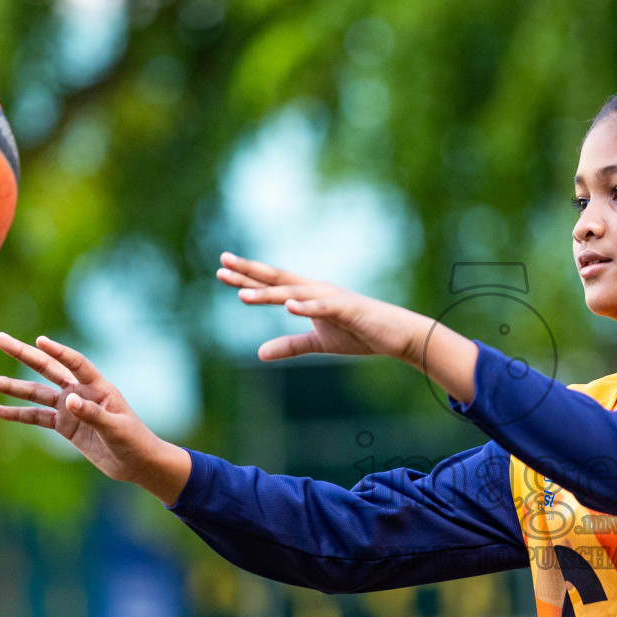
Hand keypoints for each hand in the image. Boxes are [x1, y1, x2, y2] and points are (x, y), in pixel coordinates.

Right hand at [0, 333, 191, 504]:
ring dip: (12, 386)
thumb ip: (93, 414)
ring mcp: (70, 408)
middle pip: (47, 369)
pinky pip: (36, 417)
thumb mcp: (116, 429)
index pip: (75, 363)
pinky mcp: (65, 426)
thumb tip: (68, 400)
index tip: (40, 341)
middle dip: (23, 354)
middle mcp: (81, 392)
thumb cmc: (134, 441)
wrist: (136, 463)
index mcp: (99, 387)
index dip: (59, 352)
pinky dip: (17, 414)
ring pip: (35, 393)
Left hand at [217, 254, 478, 399]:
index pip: (271, 283)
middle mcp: (315, 290)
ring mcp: (330, 298)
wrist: (395, 335)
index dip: (246, 277)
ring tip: (242, 295)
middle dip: (249, 272)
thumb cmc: (358, 333)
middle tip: (222, 263)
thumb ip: (289, 345)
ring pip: (294, 293)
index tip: (221, 269)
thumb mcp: (317, 343)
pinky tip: (289, 306)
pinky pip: (323, 308)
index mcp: (307, 295)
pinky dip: (306, 307)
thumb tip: (258, 354)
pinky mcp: (347, 309)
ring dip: (268, 294)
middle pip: (277, 278)